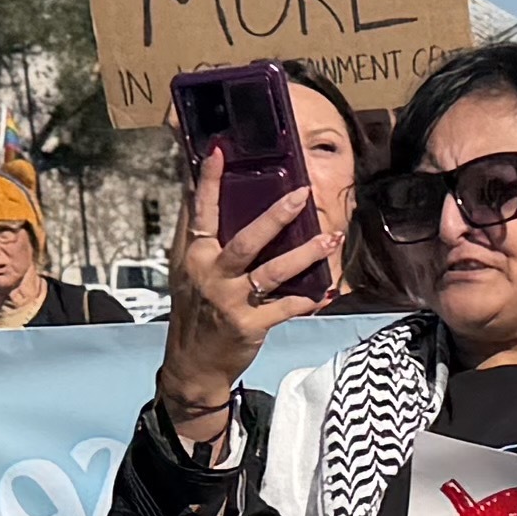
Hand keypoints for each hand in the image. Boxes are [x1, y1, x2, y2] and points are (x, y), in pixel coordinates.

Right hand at [158, 178, 325, 423]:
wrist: (192, 363)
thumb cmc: (194, 308)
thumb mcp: (184, 269)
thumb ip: (194, 231)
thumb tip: (194, 187)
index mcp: (194, 255)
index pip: (201, 212)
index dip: (209, 182)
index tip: (219, 152)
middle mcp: (211, 275)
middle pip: (246, 240)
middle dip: (276, 216)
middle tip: (302, 194)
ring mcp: (230, 301)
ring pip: (273, 272)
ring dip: (306, 254)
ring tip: (332, 238)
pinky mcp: (249, 325)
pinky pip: (285, 308)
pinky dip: (308, 300)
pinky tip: (327, 290)